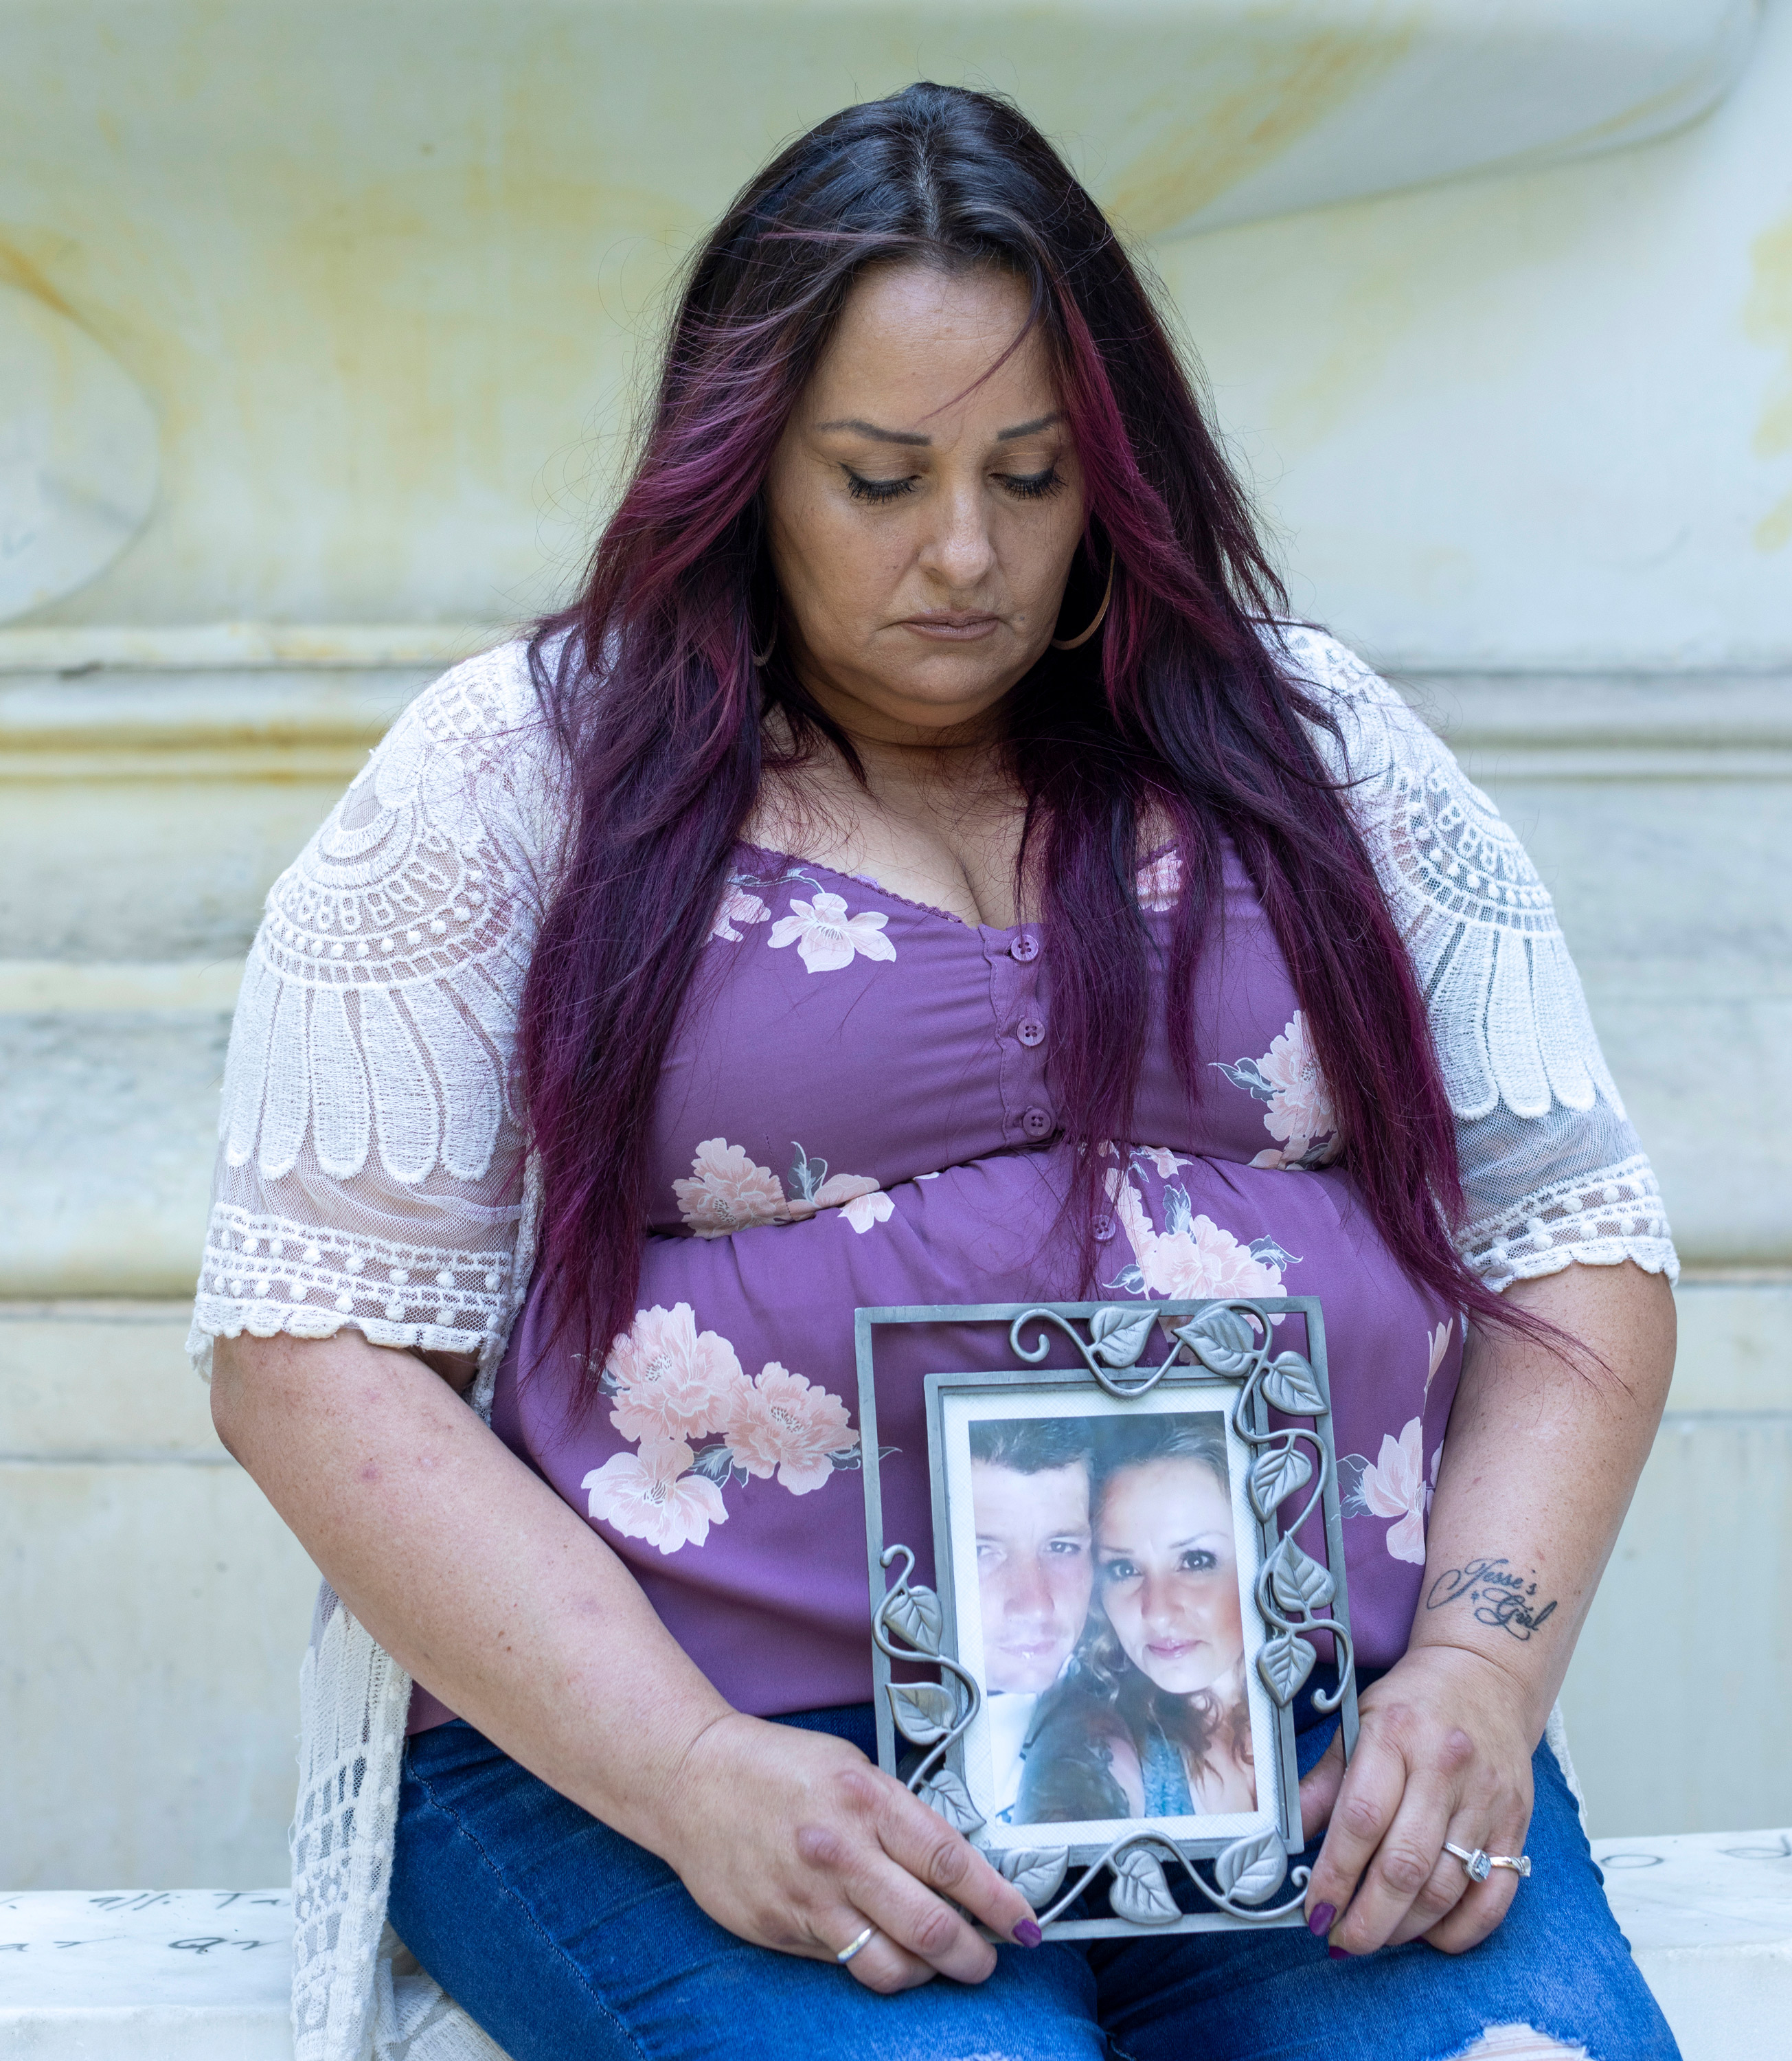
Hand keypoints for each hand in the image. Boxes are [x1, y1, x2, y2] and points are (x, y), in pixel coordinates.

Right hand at [657, 1712, 1040, 1992]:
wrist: (692, 1778)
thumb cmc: (778, 1766)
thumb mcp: (852, 1771)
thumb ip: (899, 1818)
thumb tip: (952, 1869)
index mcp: (868, 1801)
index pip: (952, 1862)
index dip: (999, 1902)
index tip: (1027, 1925)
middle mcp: (842, 1853)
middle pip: (930, 1927)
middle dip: (973, 1956)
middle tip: (988, 1961)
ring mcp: (808, 1897)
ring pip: (890, 1965)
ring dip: (926, 1973)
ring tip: (935, 1964)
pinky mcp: (779, 1929)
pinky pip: (842, 1963)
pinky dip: (871, 1961)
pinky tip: (878, 1947)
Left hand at [1296, 1646, 1535, 1955]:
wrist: (1484, 1678)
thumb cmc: (1410, 1706)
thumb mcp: (1355, 1725)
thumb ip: (1323, 1785)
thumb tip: (1287, 1841)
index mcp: (1395, 1737)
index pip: (1361, 1820)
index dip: (1335, 1875)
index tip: (1314, 1911)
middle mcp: (1445, 1769)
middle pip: (1405, 1866)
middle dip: (1368, 1918)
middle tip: (1341, 1941)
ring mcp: (1487, 1799)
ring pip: (1446, 1889)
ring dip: (1406, 1927)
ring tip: (1376, 1935)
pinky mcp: (1517, 1823)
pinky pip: (1494, 1897)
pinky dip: (1459, 1929)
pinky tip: (1428, 1933)